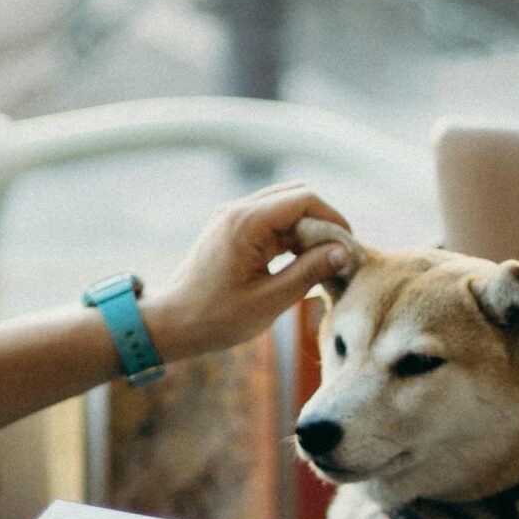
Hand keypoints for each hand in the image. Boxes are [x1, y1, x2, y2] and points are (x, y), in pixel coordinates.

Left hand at [143, 185, 355, 363]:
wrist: (169, 324)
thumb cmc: (214, 318)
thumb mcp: (269, 301)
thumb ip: (309, 273)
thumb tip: (344, 252)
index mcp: (246, 223)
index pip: (304, 200)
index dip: (333, 220)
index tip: (348, 248)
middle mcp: (238, 210)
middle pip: (296, 195)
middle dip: (322, 221)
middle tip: (337, 254)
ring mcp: (232, 217)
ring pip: (284, 205)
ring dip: (307, 228)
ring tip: (322, 262)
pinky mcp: (230, 229)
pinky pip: (270, 220)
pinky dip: (290, 235)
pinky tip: (299, 262)